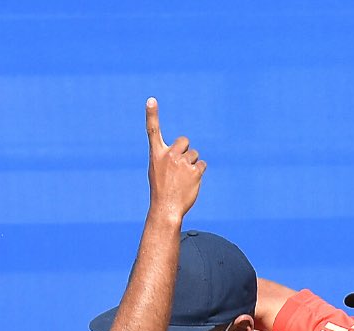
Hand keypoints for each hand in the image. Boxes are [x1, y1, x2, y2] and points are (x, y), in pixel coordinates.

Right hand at [146, 97, 204, 218]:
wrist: (166, 208)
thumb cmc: (161, 190)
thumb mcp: (157, 170)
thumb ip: (166, 157)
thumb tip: (182, 151)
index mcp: (156, 154)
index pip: (152, 130)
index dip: (152, 114)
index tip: (151, 100)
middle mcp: (169, 155)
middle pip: (184, 141)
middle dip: (186, 150)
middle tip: (181, 167)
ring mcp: (182, 163)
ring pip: (194, 155)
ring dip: (192, 164)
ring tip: (184, 179)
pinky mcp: (195, 171)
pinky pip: (202, 165)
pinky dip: (199, 172)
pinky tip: (191, 182)